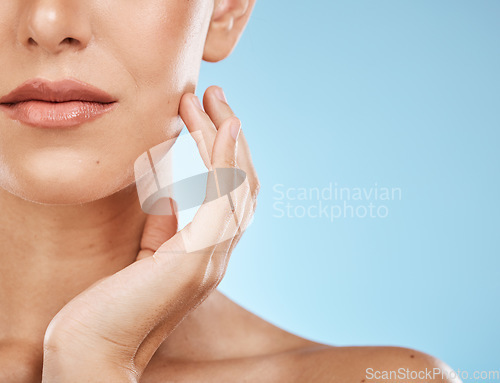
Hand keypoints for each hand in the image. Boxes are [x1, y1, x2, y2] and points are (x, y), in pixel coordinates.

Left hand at [41, 86, 259, 381]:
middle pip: (243, 185)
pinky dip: (227, 160)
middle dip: (231, 136)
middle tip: (213, 94)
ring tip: (211, 99)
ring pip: (238, 186)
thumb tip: (169, 193)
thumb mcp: (144, 255)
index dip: (226, 153)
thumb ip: (163, 225)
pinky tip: (224, 127)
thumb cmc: (111, 306)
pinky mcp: (197, 260)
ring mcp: (214, 259)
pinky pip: (222, 200)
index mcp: (209, 253)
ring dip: (226, 137)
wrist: (92, 354)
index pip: (232, 195)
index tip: (207, 115)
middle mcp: (220, 255)